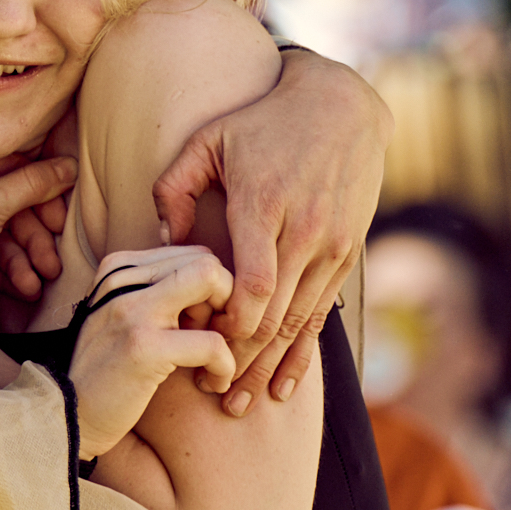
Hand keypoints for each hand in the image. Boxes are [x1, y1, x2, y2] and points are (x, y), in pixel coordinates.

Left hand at [0, 151, 74, 293]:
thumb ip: (30, 184)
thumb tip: (69, 166)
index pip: (13, 170)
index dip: (41, 195)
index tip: (59, 218)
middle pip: (15, 208)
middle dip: (36, 240)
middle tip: (52, 260)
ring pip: (9, 237)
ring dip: (29, 262)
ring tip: (38, 283)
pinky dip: (13, 274)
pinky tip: (25, 290)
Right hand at [64, 247, 238, 458]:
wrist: (68, 417)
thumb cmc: (108, 372)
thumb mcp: (127, 318)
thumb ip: (159, 292)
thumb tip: (216, 276)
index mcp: (118, 268)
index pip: (196, 254)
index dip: (215, 291)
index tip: (207, 327)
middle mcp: (122, 279)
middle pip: (208, 262)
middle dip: (228, 303)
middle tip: (218, 340)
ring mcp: (131, 309)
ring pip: (213, 283)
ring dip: (231, 328)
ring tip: (216, 363)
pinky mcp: (143, 347)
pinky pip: (212, 342)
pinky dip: (225, 366)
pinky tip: (212, 383)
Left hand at [154, 46, 387, 414]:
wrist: (341, 106)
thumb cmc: (263, 122)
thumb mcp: (208, 140)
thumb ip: (174, 188)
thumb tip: (162, 241)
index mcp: (265, 205)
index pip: (250, 286)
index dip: (224, 325)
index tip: (197, 342)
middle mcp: (305, 232)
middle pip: (273, 316)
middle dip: (240, 361)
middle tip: (211, 393)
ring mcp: (332, 246)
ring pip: (299, 325)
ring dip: (268, 369)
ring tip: (240, 403)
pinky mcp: (348, 255)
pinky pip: (323, 316)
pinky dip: (301, 355)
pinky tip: (283, 387)